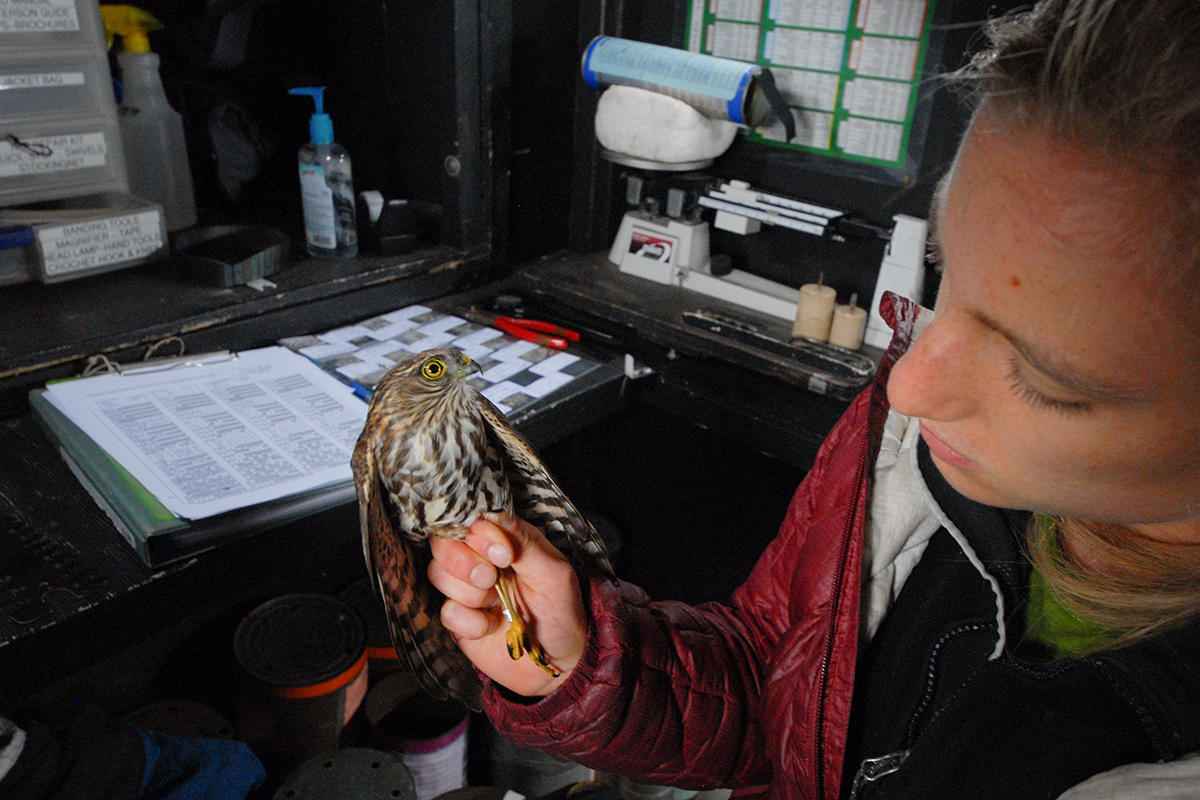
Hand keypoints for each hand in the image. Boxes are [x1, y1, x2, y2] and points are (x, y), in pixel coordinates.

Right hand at [428, 513, 586, 696]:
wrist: (559, 661)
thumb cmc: (562, 610)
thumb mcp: (553, 572)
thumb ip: (524, 543)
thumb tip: (493, 517)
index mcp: (504, 540)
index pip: (472, 521)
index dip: (478, 534)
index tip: (504, 555)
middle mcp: (481, 559)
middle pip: (443, 543)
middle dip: (464, 562)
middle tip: (491, 579)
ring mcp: (467, 590)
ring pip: (438, 574)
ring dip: (469, 592)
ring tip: (497, 604)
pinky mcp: (459, 620)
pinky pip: (447, 612)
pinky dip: (470, 622)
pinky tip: (491, 627)